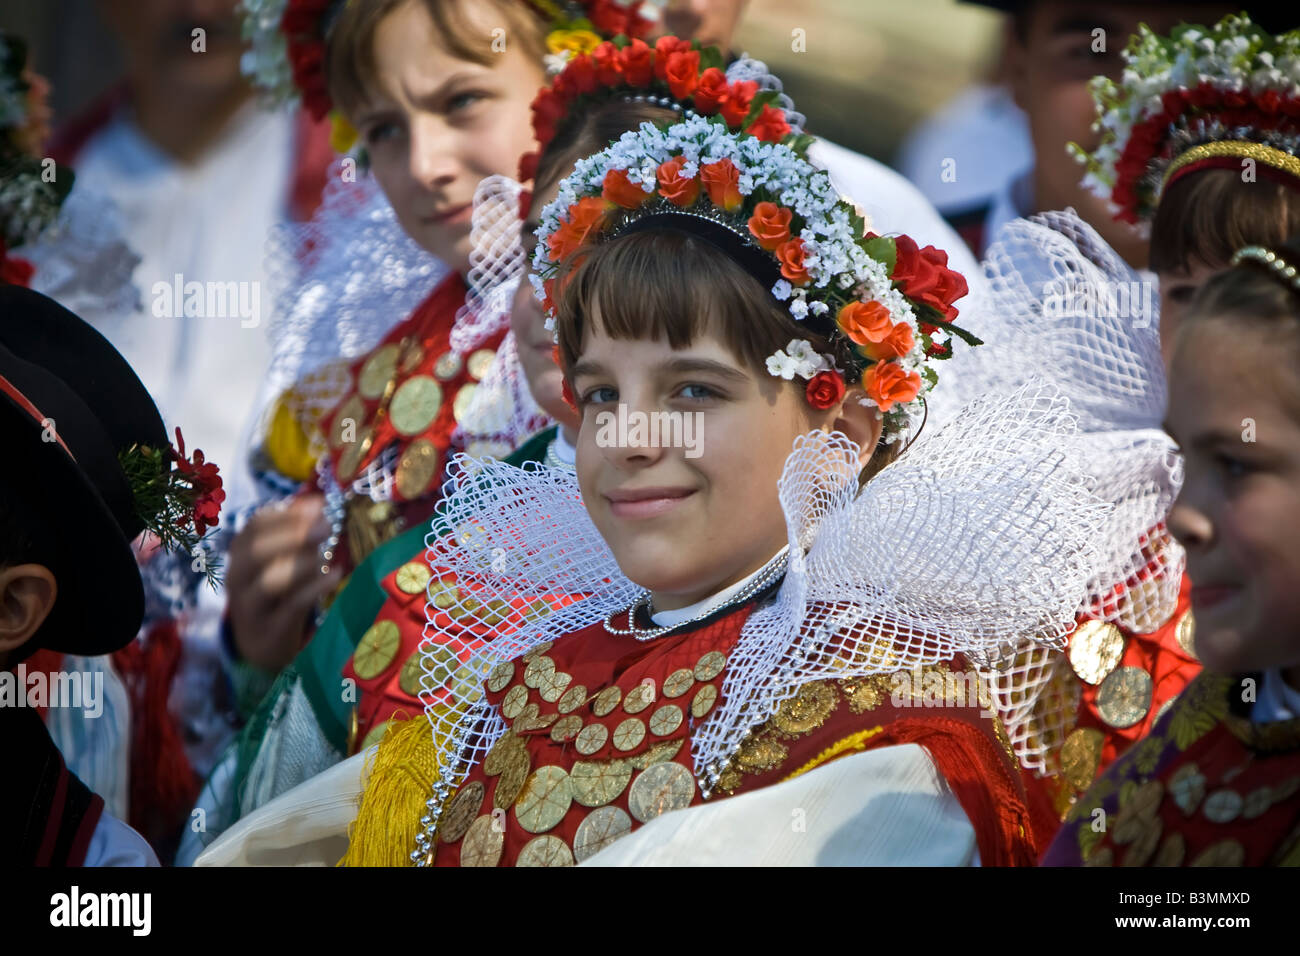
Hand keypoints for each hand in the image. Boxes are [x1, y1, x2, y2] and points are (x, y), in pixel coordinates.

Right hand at [225, 493, 342, 673]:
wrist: (260, 643)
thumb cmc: (275, 591)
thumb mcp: (280, 560)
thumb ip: (296, 535)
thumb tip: (320, 507)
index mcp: (241, 552)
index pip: (256, 524)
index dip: (288, 512)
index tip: (321, 506)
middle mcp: (238, 577)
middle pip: (255, 550)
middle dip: (292, 534)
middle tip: (327, 528)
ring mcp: (250, 605)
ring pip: (268, 581)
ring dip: (301, 564)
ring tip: (325, 557)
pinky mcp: (269, 629)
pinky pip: (291, 606)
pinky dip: (316, 588)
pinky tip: (336, 576)